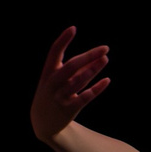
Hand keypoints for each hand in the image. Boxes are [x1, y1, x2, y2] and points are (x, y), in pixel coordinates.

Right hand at [32, 27, 110, 142]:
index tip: (73, 28)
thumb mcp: (57, 80)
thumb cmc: (53, 95)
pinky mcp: (69, 108)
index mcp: (47, 72)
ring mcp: (60, 96)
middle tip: (105, 48)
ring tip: (105, 59)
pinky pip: (85, 97)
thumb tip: (94, 56)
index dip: (63, 40)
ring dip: (93, 69)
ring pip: (79, 80)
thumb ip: (74, 69)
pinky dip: (96, 88)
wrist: (43, 123)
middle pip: (71, 66)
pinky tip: (107, 80)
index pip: (54, 52)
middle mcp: (52, 83)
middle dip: (88, 56)